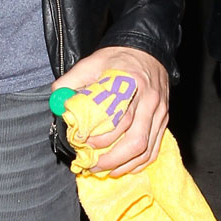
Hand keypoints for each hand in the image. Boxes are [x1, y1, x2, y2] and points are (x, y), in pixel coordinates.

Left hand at [52, 45, 169, 175]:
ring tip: (106, 171)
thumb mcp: (93, 61)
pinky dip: (141, 162)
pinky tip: (125, 167)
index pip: (119, 119)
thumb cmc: (118, 58)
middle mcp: (150, 101)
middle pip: (136, 140)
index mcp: (132, 85)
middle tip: (93, 165)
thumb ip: (72, 79)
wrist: (147, 49)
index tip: (83, 143)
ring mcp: (159, 112)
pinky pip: (155, 147)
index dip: (101, 137)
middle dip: (113, 159)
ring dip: (126, 165)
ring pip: (147, 148)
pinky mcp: (164, 119)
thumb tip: (56, 98)